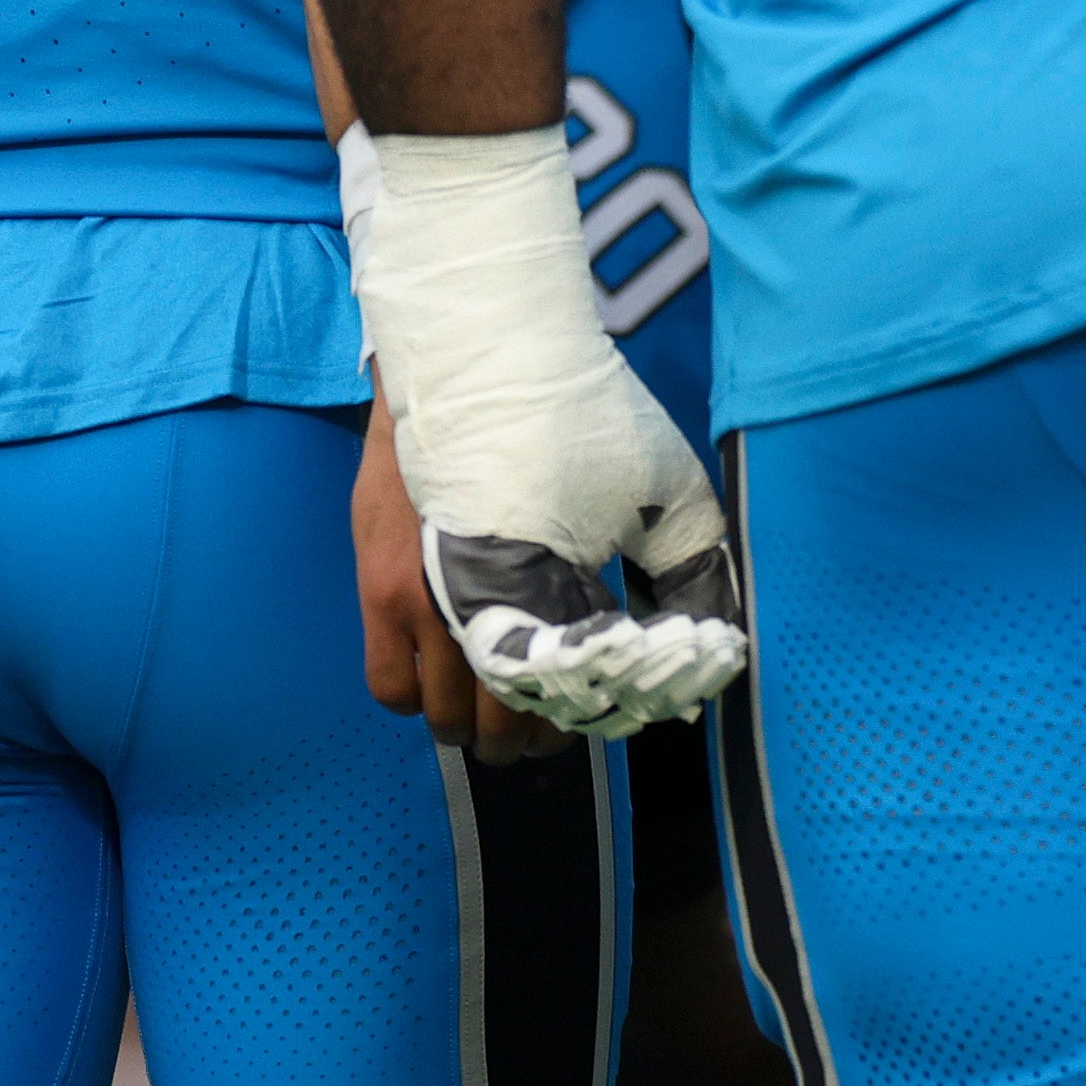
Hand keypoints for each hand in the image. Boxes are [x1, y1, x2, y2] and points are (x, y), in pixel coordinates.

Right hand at [340, 127, 746, 739]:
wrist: (474, 349)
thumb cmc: (575, 412)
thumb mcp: (661, 483)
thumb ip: (691, 564)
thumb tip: (712, 639)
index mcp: (543, 583)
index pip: (565, 698)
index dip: (591, 720)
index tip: (610, 706)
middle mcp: (467, 601)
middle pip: (497, 724)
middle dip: (534, 737)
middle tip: (558, 721)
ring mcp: (409, 596)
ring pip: (438, 717)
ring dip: (475, 724)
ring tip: (503, 710)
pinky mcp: (372, 582)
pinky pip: (386, 685)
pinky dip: (419, 696)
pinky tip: (451, 672)